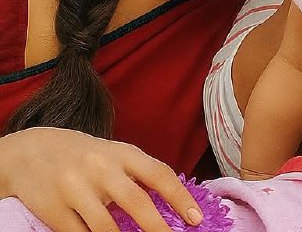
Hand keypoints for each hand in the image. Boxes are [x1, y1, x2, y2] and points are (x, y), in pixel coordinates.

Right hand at [0, 128, 202, 231]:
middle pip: (136, 202)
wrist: (33, 151)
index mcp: (123, 153)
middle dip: (157, 227)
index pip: (158, 173)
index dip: (179, 197)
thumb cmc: (86, 156)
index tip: (195, 218)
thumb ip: (138, 175)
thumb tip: (172, 203)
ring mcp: (76, 189)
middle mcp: (101, 168)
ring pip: (106, 228)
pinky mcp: (54, 210)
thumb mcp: (114, 155)